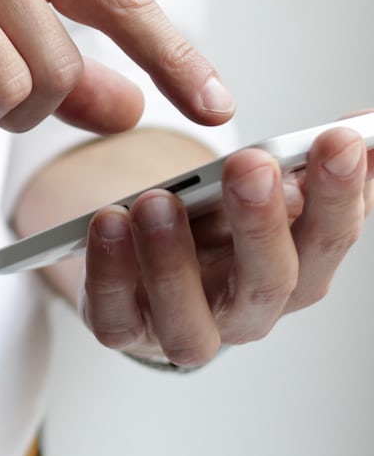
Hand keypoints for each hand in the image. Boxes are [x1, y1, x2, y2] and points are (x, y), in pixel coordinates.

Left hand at [80, 122, 372, 365]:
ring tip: (157, 200)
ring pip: (190, 318)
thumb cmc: (208, 224)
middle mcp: (249, 310)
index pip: (329, 237)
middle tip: (252, 164)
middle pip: (271, 281)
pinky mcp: (124, 330)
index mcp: (295, 269)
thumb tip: (358, 125)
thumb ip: (297, 163)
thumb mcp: (251, 189)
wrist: (142, 261)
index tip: (337, 139)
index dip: (339, 194)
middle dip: (263, 221)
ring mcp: (185, 328)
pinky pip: (116, 316)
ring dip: (174, 259)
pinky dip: (109, 273)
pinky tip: (107, 223)